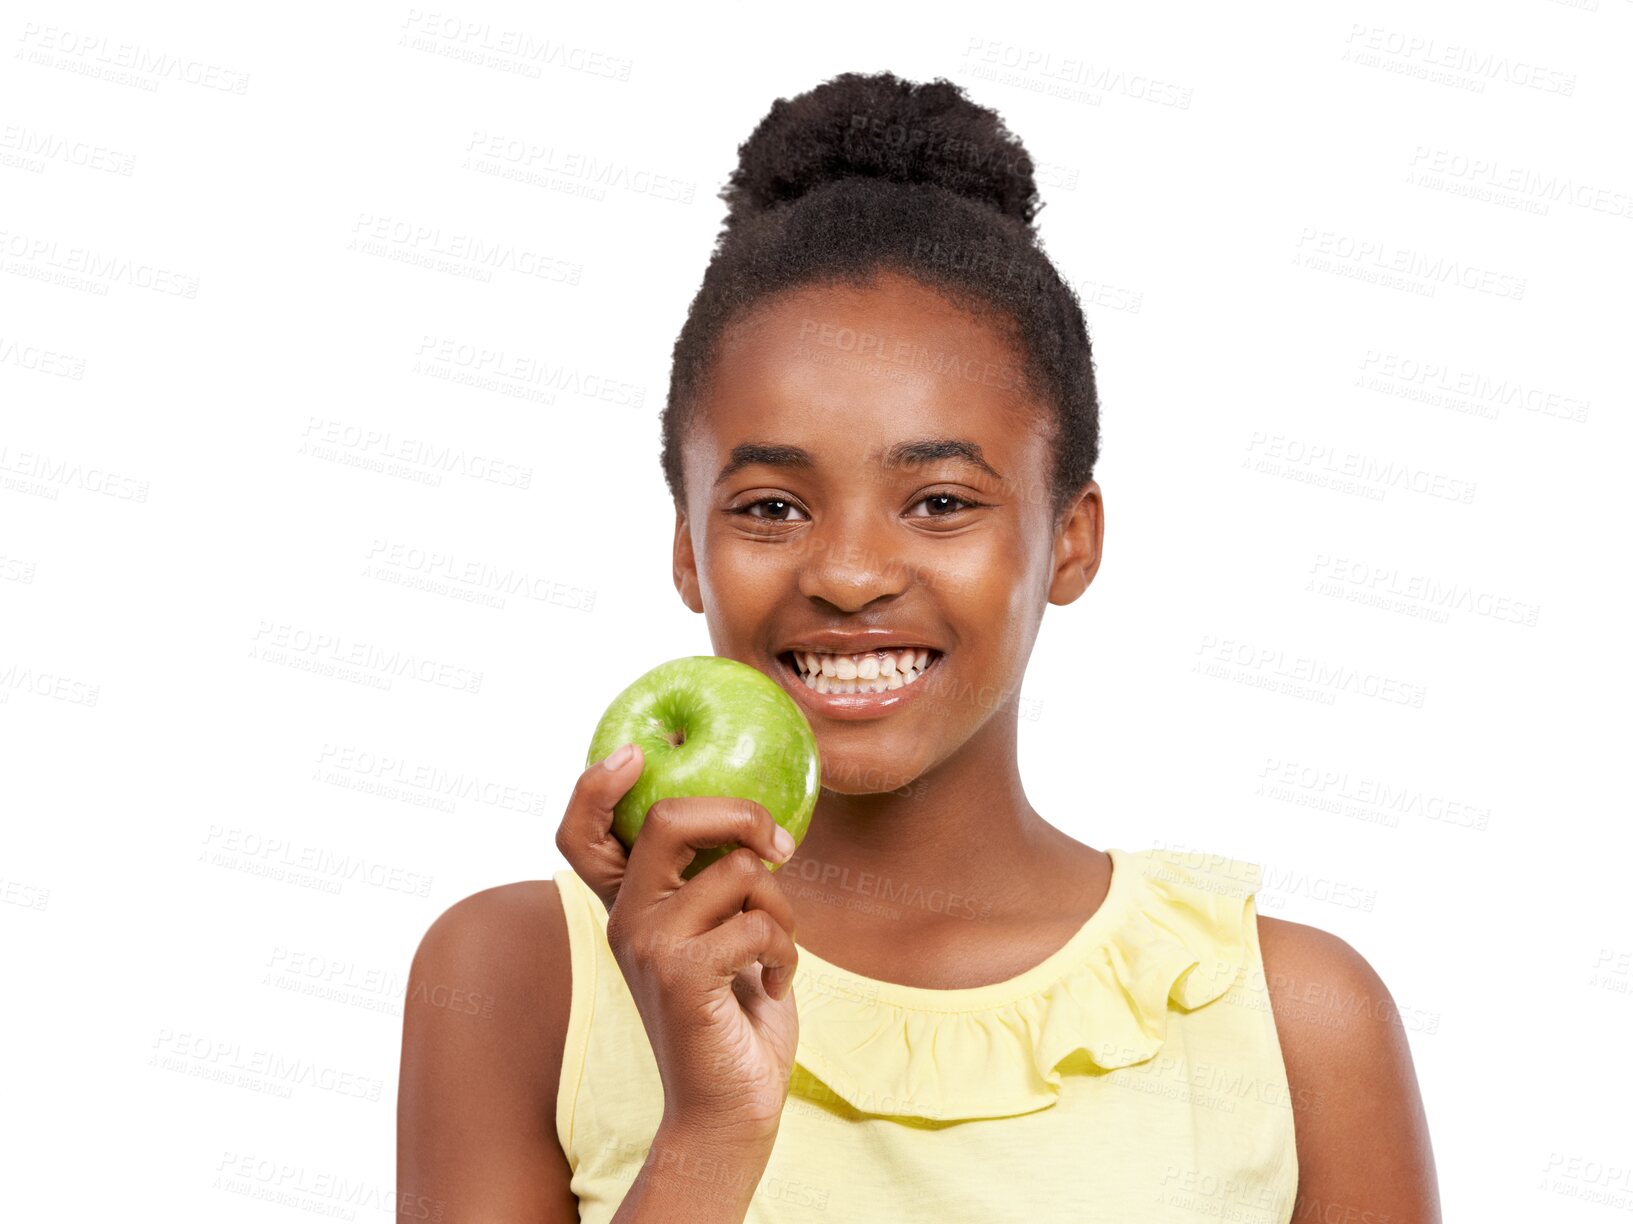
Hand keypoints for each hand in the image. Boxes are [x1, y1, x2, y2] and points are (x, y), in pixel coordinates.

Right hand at [556, 744, 800, 1141]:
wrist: (730, 1109)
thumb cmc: (735, 1017)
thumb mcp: (720, 935)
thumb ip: (716, 884)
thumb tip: (754, 821)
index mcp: (630, 904)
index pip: (581, 830)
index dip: (597, 783)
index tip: (638, 753)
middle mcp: (626, 918)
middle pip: (670, 818)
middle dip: (742, 814)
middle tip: (780, 848)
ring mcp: (648, 945)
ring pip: (737, 870)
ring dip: (782, 908)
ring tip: (778, 950)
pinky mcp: (679, 975)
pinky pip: (755, 923)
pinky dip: (787, 952)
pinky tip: (777, 985)